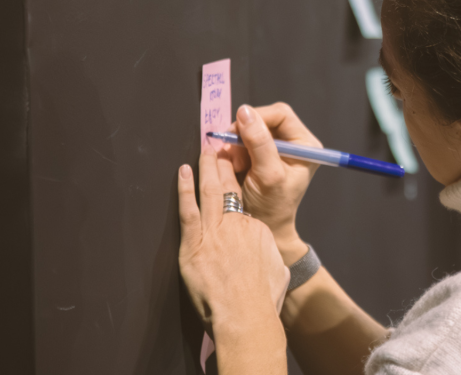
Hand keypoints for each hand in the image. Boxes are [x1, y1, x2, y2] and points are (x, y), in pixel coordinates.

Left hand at [178, 145, 289, 332]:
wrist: (246, 316)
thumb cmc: (262, 300)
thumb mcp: (277, 271)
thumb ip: (268, 256)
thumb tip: (265, 255)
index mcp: (257, 230)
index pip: (245, 203)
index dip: (240, 184)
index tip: (236, 169)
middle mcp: (236, 225)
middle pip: (230, 187)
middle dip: (224, 164)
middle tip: (220, 145)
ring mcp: (214, 234)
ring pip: (210, 192)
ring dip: (206, 168)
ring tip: (205, 149)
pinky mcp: (194, 246)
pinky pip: (188, 211)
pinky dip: (185, 189)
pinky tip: (183, 172)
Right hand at [222, 103, 321, 263]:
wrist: (263, 226)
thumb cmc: (272, 206)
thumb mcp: (269, 175)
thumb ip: (260, 144)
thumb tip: (244, 112)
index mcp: (304, 145)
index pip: (281, 114)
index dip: (258, 117)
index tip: (238, 130)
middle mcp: (291, 142)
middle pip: (263, 118)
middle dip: (244, 132)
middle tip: (232, 151)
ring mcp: (274, 147)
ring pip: (249, 128)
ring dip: (237, 143)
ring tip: (236, 164)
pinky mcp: (258, 153)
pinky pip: (240, 140)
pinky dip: (232, 150)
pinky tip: (234, 165)